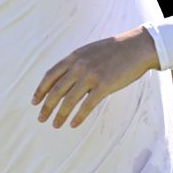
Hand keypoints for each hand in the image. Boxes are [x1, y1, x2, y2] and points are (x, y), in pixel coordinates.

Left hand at [32, 26, 159, 127]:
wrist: (138, 47)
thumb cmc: (116, 50)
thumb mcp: (91, 51)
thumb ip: (77, 62)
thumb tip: (65, 78)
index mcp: (75, 56)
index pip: (50, 75)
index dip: (40, 90)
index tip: (34, 102)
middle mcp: (80, 66)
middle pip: (56, 90)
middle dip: (46, 106)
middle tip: (41, 119)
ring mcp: (92, 75)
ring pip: (69, 100)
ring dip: (60, 115)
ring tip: (55, 125)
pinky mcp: (105, 85)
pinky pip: (87, 105)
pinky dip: (78, 117)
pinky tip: (73, 124)